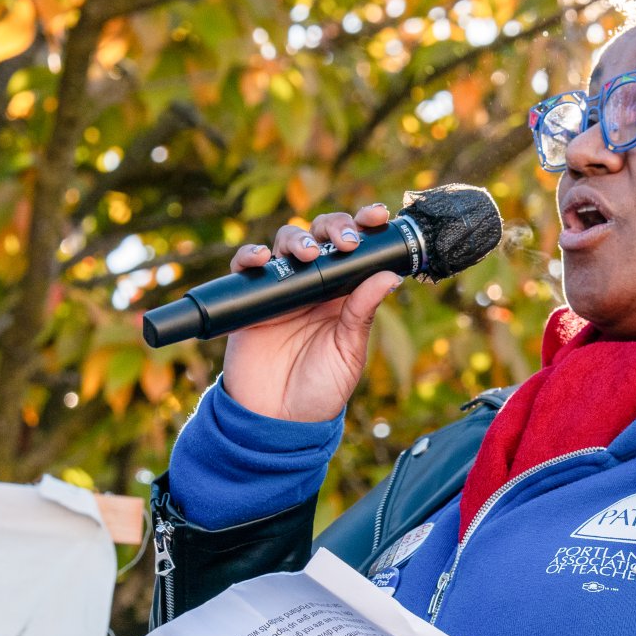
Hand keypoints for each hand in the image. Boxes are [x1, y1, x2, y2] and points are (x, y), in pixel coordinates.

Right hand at [222, 203, 399, 421]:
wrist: (277, 419)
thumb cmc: (319, 389)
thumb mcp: (349, 352)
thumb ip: (363, 313)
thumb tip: (389, 275)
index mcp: (345, 293)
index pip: (357, 249)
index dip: (365, 226)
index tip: (378, 216)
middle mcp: (314, 284)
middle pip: (322, 234)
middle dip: (335, 226)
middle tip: (345, 241)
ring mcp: (281, 288)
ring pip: (287, 242)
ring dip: (298, 238)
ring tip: (309, 255)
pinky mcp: (249, 298)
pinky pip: (246, 267)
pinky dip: (250, 255)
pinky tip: (261, 259)